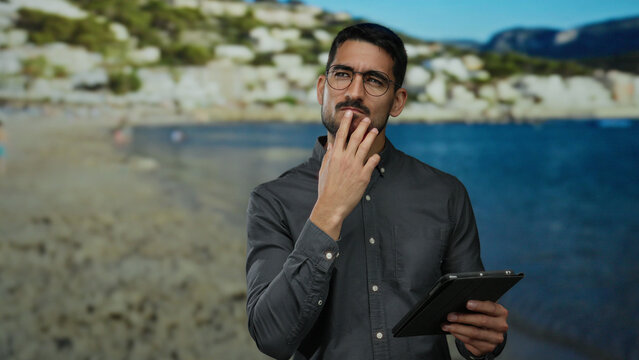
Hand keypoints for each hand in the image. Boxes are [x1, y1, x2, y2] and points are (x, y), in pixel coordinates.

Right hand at [309, 110, 379, 239]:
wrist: (332, 205)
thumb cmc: (326, 189)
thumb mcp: (323, 170)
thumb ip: (328, 156)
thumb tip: (330, 145)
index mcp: (335, 156)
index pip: (341, 135)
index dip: (346, 123)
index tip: (350, 113)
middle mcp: (345, 159)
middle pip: (355, 138)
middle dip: (362, 126)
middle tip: (367, 119)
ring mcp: (355, 167)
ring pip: (365, 147)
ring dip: (370, 137)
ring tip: (374, 130)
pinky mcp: (363, 176)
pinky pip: (371, 162)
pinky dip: (374, 157)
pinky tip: (376, 154)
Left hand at [442, 300, 508, 356]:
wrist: (491, 333)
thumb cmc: (485, 316)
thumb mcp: (485, 309)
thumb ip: (477, 306)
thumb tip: (459, 304)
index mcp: (501, 313)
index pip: (491, 308)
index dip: (479, 305)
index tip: (467, 304)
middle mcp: (501, 326)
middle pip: (482, 321)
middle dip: (463, 318)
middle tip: (451, 316)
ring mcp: (495, 338)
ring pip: (474, 334)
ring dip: (458, 329)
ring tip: (448, 325)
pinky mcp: (488, 347)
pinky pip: (471, 342)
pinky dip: (459, 336)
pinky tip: (454, 332)